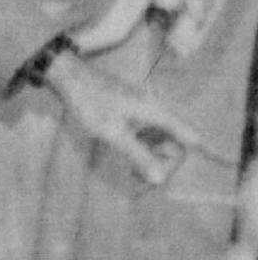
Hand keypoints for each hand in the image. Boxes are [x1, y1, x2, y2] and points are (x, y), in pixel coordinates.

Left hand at [41, 46, 193, 184]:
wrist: (70, 77)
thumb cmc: (91, 103)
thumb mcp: (114, 134)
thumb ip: (139, 156)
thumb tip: (160, 180)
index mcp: (159, 113)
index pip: (189, 139)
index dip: (181, 160)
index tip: (163, 176)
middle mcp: (157, 110)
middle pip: (175, 140)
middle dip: (163, 162)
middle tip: (143, 182)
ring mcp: (145, 110)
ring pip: (159, 138)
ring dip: (150, 156)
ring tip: (133, 174)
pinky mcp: (132, 111)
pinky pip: (145, 132)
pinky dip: (140, 146)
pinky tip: (125, 155)